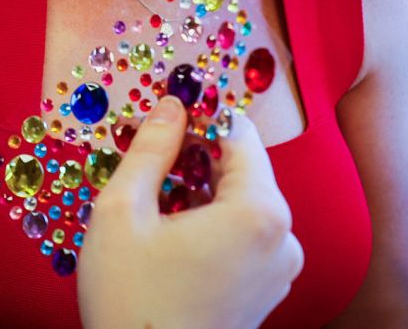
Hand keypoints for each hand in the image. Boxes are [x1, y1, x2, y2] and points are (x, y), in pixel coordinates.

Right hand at [77, 98, 302, 328]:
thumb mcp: (123, 211)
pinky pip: (244, 237)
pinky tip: (169, 237)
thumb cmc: (131, 300)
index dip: (197, 118)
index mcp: (259, 212)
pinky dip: (211, 225)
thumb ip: (151, 150)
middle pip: (242, 170)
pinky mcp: (267, 292)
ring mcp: (280, 270)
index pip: (237, 134)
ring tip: (152, 206)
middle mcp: (284, 239)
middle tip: (146, 163)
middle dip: (195, 158)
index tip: (162, 118)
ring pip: (241, 204)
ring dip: (200, 193)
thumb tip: (171, 106)